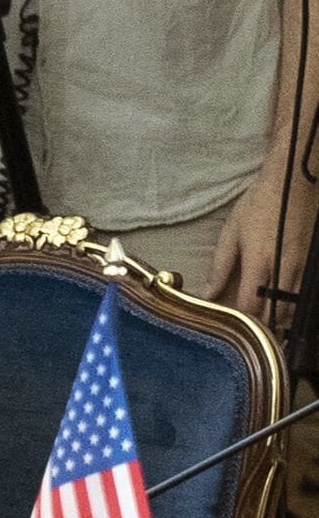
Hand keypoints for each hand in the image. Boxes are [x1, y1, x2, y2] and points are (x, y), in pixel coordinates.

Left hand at [206, 165, 317, 322]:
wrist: (291, 183)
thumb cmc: (257, 206)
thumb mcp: (231, 233)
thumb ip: (220, 268)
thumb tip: (208, 294)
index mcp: (259, 263)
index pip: (251, 306)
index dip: (243, 321)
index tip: (234, 327)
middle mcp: (284, 269)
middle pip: (275, 313)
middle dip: (263, 326)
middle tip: (251, 334)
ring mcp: (302, 267)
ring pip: (293, 307)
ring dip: (280, 319)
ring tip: (267, 327)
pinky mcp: (312, 262)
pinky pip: (304, 293)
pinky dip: (293, 304)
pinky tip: (284, 308)